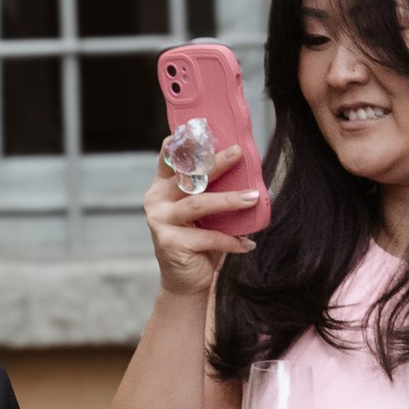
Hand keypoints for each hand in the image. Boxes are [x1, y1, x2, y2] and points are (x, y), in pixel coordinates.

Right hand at [143, 143, 258, 299]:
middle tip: (239, 153)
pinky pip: (208, 237)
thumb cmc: (198, 241)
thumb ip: (210, 191)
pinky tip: (248, 244)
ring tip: (253, 197)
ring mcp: (160, 222)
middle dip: (215, 163)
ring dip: (229, 200)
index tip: (201, 128)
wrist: (186, 281)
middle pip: (188, 176)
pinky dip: (232, 240)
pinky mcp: (170, 244)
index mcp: (162, 187)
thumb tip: (245, 170)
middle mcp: (156, 201)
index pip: (169, 157)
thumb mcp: (203, 212)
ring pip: (199, 204)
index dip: (183, 142)